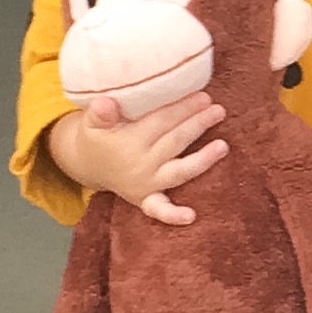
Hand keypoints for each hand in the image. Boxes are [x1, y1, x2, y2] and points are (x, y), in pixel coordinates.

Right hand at [46, 89, 224, 226]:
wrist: (87, 163)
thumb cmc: (96, 135)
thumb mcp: (92, 121)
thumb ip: (99, 112)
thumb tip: (105, 102)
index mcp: (129, 142)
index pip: (162, 121)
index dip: (183, 107)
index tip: (203, 96)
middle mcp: (141, 164)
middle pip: (175, 141)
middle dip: (198, 124)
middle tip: (218, 109)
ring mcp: (145, 184)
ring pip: (179, 171)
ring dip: (203, 160)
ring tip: (224, 146)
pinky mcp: (145, 200)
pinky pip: (159, 210)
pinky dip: (172, 215)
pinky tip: (191, 216)